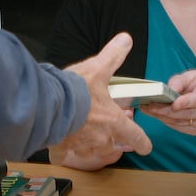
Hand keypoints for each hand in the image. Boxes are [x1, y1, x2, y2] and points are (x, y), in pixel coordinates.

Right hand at [50, 33, 152, 170]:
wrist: (49, 103)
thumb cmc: (76, 89)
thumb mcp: (98, 68)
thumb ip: (113, 56)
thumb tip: (126, 39)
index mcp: (114, 121)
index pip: (136, 137)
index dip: (143, 143)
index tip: (145, 147)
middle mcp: (101, 138)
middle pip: (114, 145)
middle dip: (113, 138)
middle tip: (109, 129)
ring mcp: (81, 145)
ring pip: (92, 151)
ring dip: (91, 144)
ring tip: (86, 135)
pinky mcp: (62, 148)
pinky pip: (64, 156)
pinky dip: (63, 152)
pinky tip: (60, 147)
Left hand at [142, 69, 195, 134]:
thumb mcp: (191, 76)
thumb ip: (178, 82)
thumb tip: (165, 90)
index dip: (185, 102)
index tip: (173, 104)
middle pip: (187, 113)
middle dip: (166, 110)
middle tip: (149, 106)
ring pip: (181, 122)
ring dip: (163, 117)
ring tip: (148, 109)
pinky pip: (180, 127)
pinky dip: (168, 121)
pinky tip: (157, 115)